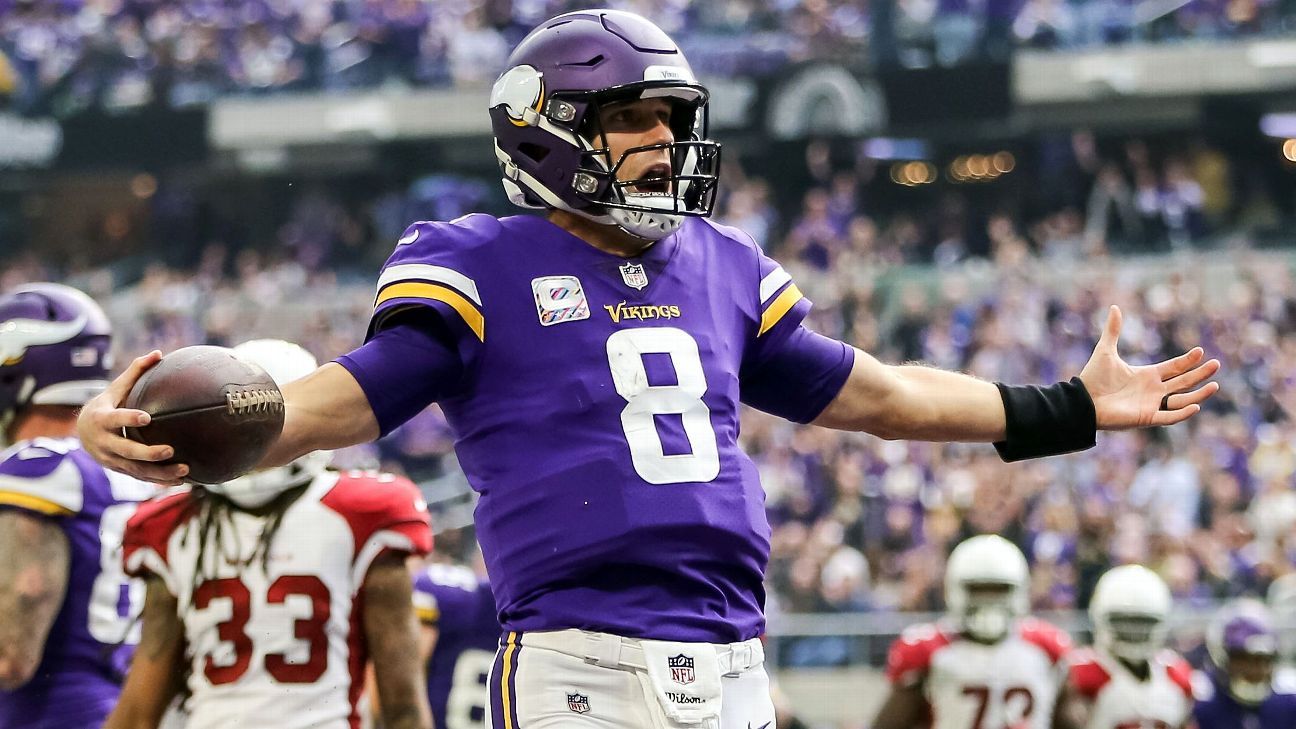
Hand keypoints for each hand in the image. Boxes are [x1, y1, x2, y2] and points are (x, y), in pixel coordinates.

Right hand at [76, 351, 188, 485]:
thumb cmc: (107, 404)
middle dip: (148, 453)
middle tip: (171, 450)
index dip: (129, 419)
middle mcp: (104, 442)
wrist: (82, 432)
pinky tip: (182, 481)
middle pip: (126, 450)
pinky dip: (160, 480)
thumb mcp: (116, 388)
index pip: (115, 419)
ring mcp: (111, 459)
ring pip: (136, 469)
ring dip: (160, 472)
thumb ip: (136, 372)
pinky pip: (140, 477)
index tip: (147, 417)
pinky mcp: (120, 469)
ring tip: (186, 470)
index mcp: (102, 419)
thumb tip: (158, 353)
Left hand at [1079, 305, 1219, 429]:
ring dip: (1198, 394)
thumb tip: (1115, 307)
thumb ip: (1113, 330)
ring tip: (1215, 385)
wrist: (1082, 400)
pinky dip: (1182, 413)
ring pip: (1182, 400)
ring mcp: (1151, 405)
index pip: (1174, 368)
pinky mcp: (1146, 418)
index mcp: (1147, 376)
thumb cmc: (1093, 378)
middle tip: (1217, 364)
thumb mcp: (1106, 350)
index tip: (1200, 351)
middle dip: (1200, 374)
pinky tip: (1196, 406)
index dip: (1187, 361)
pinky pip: (1169, 417)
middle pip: (1183, 382)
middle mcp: (1153, 390)